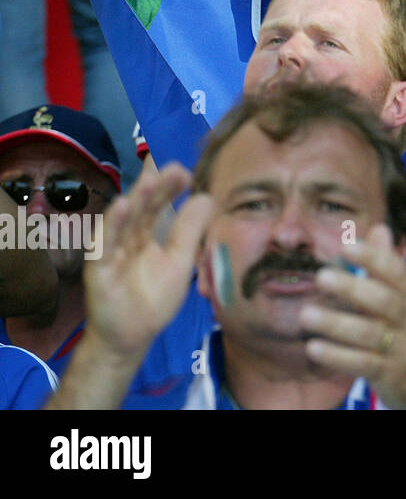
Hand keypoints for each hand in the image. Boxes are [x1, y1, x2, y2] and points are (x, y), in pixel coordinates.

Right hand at [86, 162, 214, 360]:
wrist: (130, 338)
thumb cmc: (153, 298)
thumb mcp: (180, 262)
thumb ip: (190, 231)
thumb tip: (206, 196)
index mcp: (149, 233)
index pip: (161, 204)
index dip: (171, 187)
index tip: (188, 171)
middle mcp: (129, 236)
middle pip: (143, 207)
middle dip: (157, 186)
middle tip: (174, 167)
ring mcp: (113, 251)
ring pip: (124, 220)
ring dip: (136, 199)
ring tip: (150, 179)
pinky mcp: (99, 269)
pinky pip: (103, 245)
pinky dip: (111, 226)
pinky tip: (121, 207)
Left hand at [300, 224, 405, 408]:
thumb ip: (391, 266)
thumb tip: (378, 228)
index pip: (399, 272)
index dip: (374, 257)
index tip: (347, 245)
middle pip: (383, 301)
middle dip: (352, 288)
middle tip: (321, 276)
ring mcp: (403, 349)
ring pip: (369, 334)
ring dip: (336, 324)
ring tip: (306, 314)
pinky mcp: (391, 375)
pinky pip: (362, 364)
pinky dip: (337, 356)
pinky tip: (314, 347)